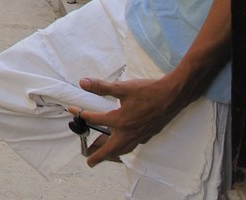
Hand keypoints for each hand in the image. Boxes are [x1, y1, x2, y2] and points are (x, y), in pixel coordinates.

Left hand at [71, 74, 185, 166]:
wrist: (173, 96)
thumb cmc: (149, 91)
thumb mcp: (122, 87)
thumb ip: (101, 87)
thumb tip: (83, 83)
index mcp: (120, 121)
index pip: (95, 120)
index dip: (81, 114)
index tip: (72, 110)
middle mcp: (129, 132)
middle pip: (111, 148)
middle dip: (99, 156)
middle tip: (90, 162)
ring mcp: (140, 135)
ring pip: (123, 149)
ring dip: (113, 154)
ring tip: (104, 157)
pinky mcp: (148, 134)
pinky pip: (134, 145)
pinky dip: (125, 148)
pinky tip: (124, 145)